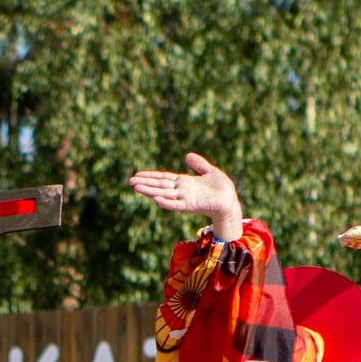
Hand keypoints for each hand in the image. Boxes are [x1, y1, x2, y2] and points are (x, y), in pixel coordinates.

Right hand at [127, 154, 244, 239]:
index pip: (164, 178)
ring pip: (164, 193)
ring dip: (150, 191)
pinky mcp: (191, 205)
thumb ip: (199, 164)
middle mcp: (182, 191)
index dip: (151, 176)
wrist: (231, 202)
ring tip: (136, 188)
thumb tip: (187, 156)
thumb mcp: (210, 171)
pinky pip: (176, 204)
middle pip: (160, 185)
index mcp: (185, 183)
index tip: (137, 174)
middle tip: (130, 181)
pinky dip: (166, 202)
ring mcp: (185, 198)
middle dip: (145, 183)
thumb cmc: (222, 190)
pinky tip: (156, 199)